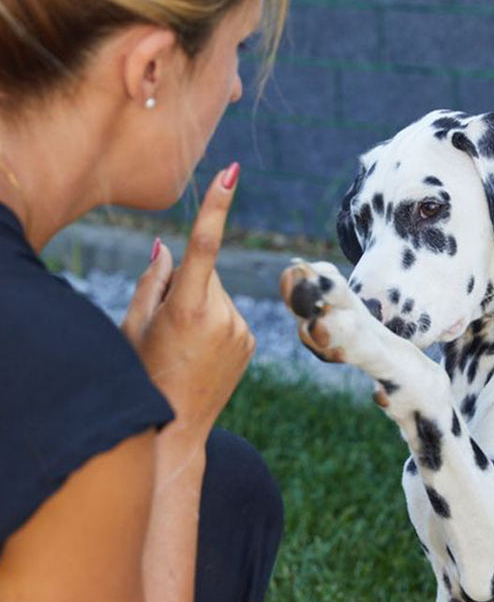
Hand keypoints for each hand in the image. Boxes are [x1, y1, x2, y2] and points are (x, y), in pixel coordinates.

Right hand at [122, 164, 254, 442]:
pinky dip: (216, 320)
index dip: (217, 206)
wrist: (176, 428)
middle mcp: (222, 315)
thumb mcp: (133, 326)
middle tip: (168, 323)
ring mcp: (241, 329)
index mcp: (187, 308)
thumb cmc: (144, 373)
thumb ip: (152, 280)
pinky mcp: (250, 340)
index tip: (231, 173)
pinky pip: (231, 313)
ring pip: (218, 293)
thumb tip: (166, 244)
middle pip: (205, 272)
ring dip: (202, 304)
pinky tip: (202, 350)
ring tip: (185, 343)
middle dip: (187, 283)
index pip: (204, 245)